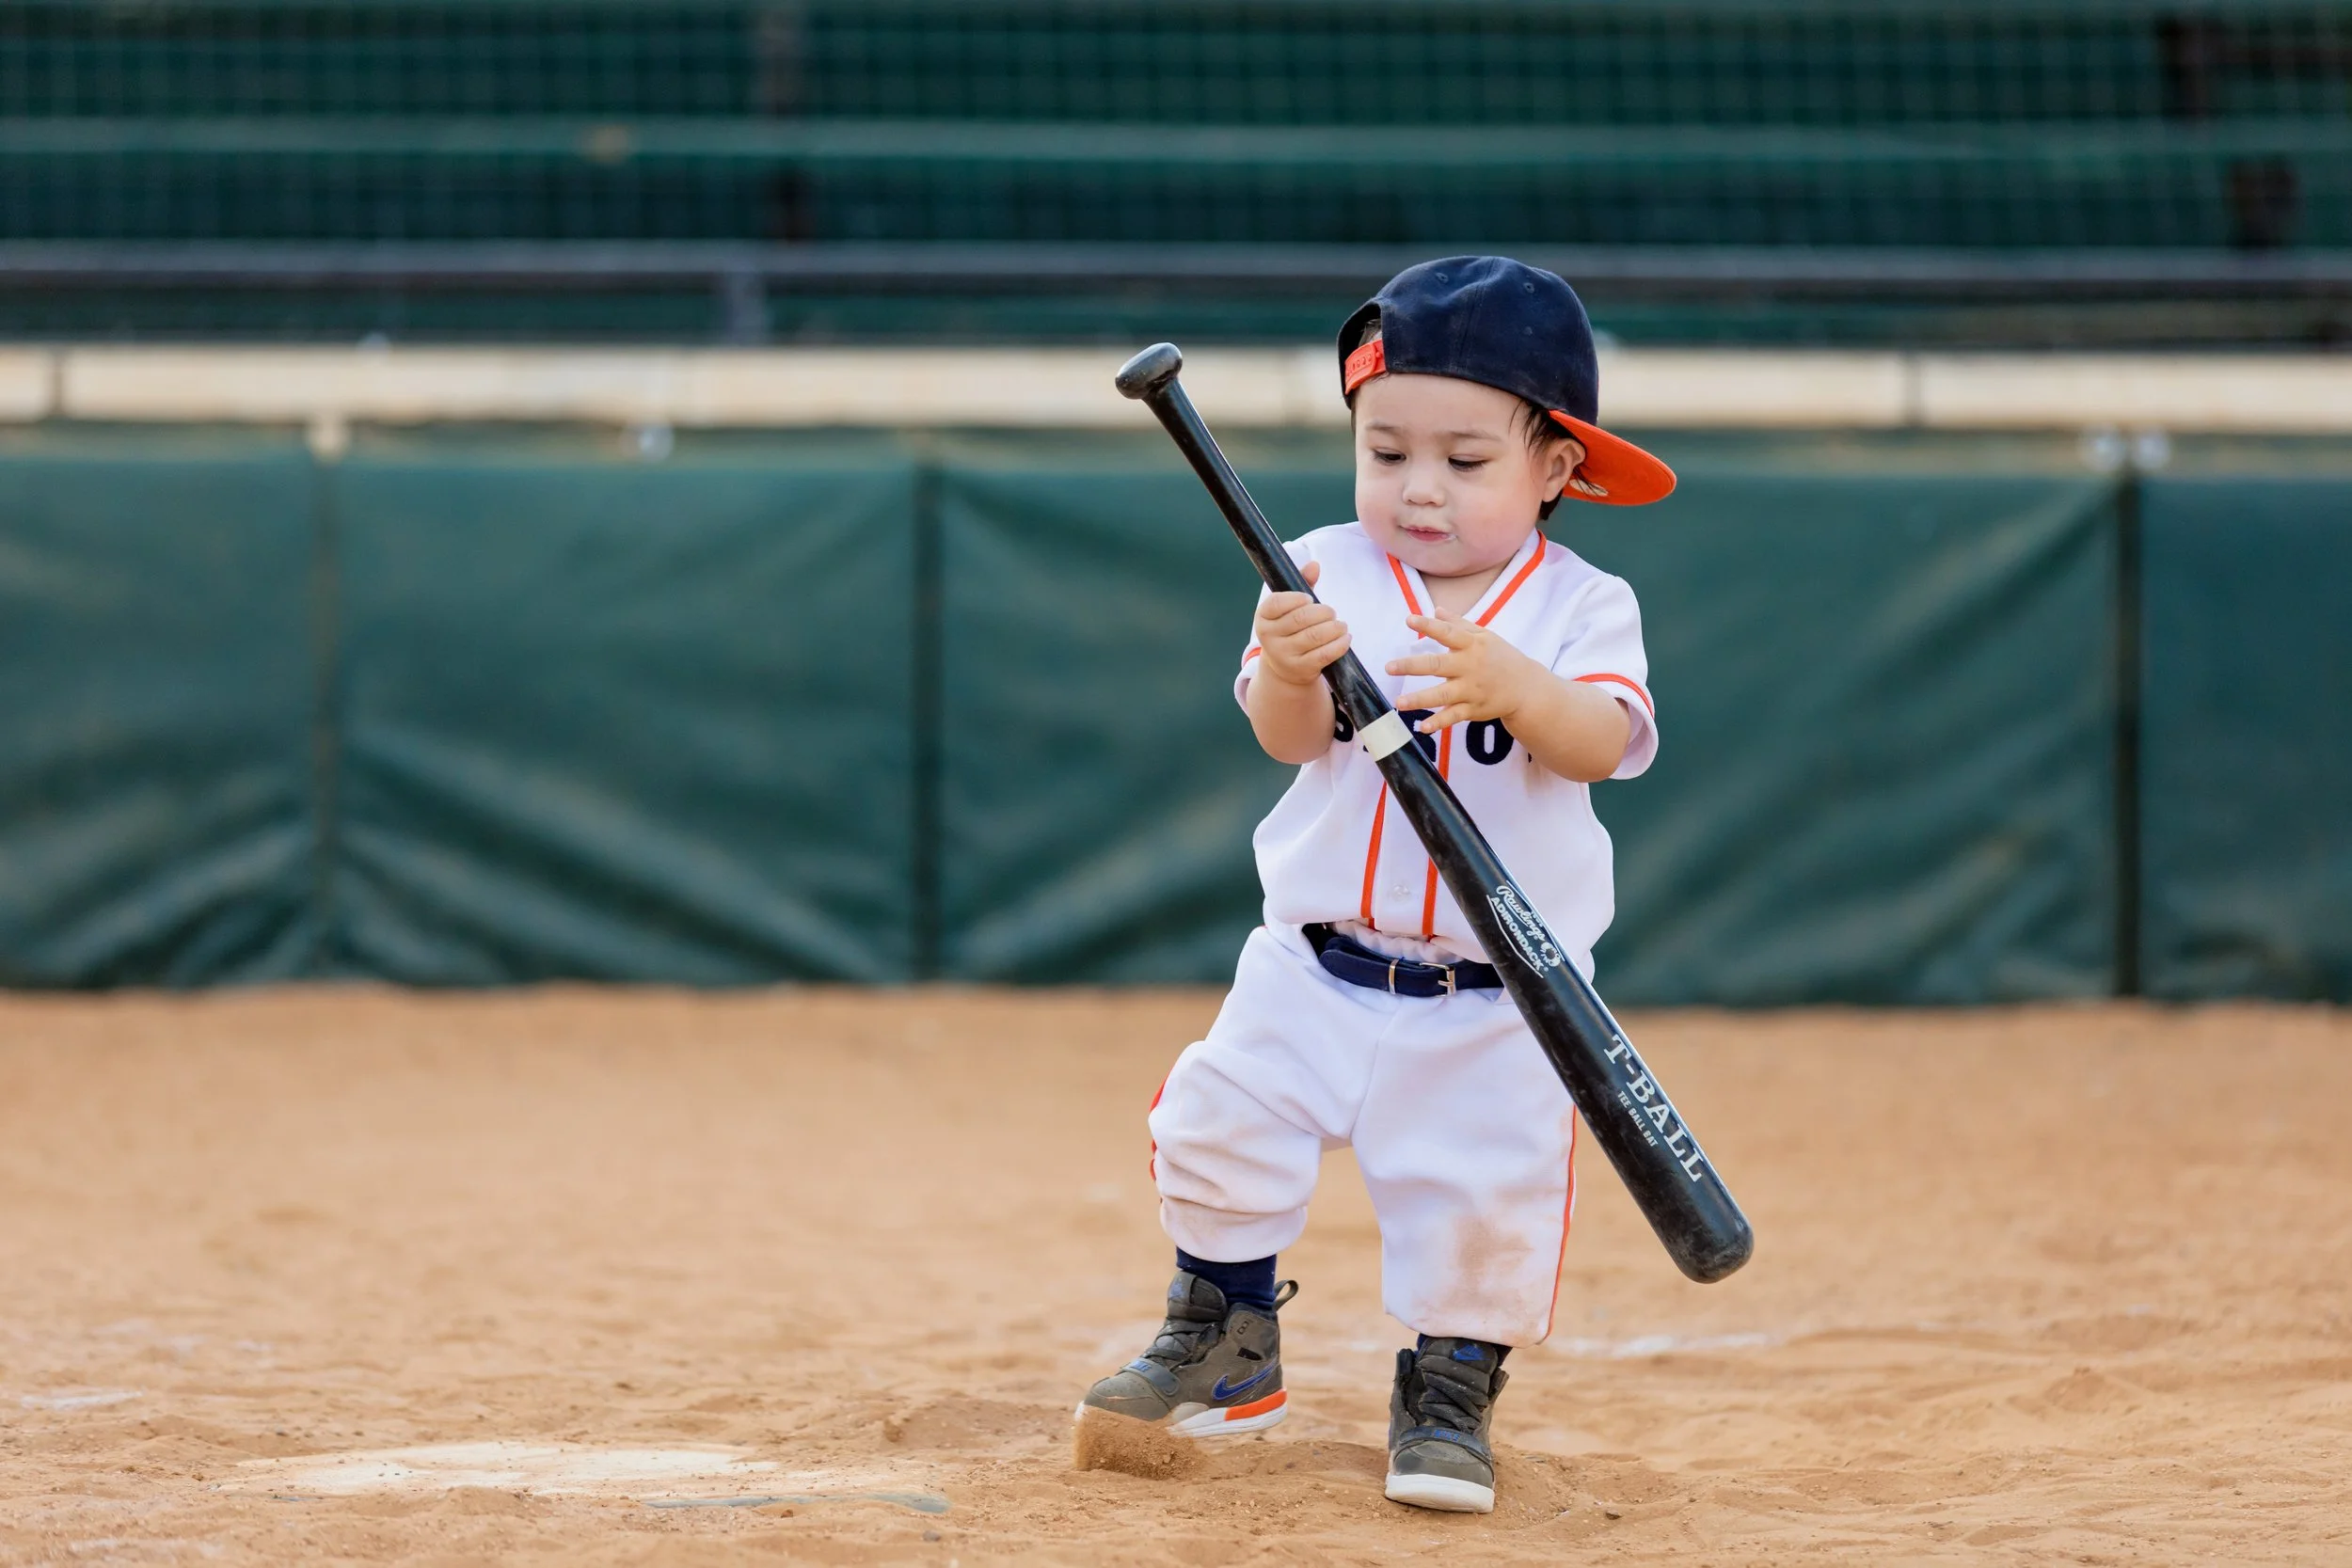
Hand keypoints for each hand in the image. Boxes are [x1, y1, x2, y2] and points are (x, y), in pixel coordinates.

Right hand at [1251, 560, 1351, 686]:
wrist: (1285, 668)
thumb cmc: (1290, 629)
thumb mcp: (1290, 608)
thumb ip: (1302, 584)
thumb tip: (1314, 565)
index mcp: (1263, 617)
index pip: (1277, 602)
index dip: (1296, 598)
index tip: (1309, 599)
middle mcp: (1269, 637)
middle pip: (1300, 618)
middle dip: (1323, 612)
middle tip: (1331, 612)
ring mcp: (1283, 655)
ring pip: (1314, 636)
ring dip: (1334, 628)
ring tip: (1341, 625)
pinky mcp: (1300, 669)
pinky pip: (1323, 655)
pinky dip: (1339, 645)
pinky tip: (1345, 638)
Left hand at [1385, 608, 1548, 732]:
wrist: (1527, 688)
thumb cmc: (1502, 657)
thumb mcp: (1485, 636)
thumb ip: (1459, 623)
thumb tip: (1436, 609)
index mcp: (1472, 645)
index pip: (1447, 632)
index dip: (1428, 625)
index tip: (1408, 620)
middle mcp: (1470, 666)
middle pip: (1437, 665)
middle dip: (1412, 666)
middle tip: (1389, 667)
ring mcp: (1471, 690)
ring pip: (1442, 695)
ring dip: (1419, 699)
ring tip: (1398, 703)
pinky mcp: (1473, 709)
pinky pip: (1453, 717)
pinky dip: (1439, 723)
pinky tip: (1422, 727)